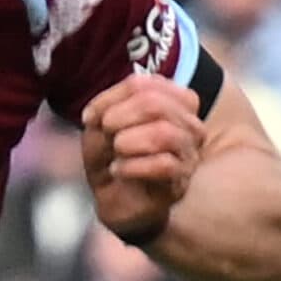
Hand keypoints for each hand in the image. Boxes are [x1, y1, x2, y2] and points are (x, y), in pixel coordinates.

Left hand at [82, 73, 202, 243]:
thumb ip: (106, 108)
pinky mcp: (182, 181)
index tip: (92, 117)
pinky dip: (134, 166)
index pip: (145, 84)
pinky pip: (165, 165)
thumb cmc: (111, 153)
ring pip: (165, 134)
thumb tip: (107, 114)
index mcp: (171, 100)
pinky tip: (119, 170)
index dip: (112, 97)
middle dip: (120, 116)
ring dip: (129, 141)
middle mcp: (188, 123)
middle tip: (105, 131)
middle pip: (156, 104)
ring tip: (116, 150)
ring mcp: (189, 153)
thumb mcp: (100, 124)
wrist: (114, 196)